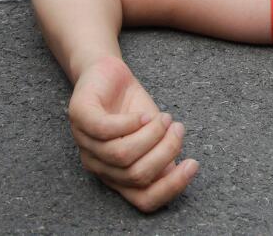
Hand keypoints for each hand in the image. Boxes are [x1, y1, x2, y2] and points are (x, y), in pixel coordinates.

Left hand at [68, 55, 198, 211]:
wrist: (109, 72)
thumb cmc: (132, 108)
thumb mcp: (154, 135)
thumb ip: (163, 155)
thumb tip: (179, 171)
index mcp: (118, 178)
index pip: (144, 200)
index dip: (172, 187)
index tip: (193, 163)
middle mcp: (99, 167)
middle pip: (137, 176)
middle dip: (166, 151)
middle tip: (178, 129)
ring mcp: (84, 143)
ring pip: (122, 155)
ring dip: (152, 134)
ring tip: (164, 118)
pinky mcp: (79, 117)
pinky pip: (105, 130)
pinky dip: (131, 123)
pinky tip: (144, 114)